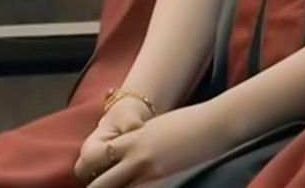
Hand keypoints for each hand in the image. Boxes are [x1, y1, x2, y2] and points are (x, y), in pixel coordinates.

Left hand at [81, 103, 232, 187]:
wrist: (217, 123)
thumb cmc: (189, 123)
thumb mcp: (155, 127)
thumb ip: (135, 141)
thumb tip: (122, 153)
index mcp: (132, 140)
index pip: (92, 159)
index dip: (87, 170)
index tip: (92, 175)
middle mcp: (136, 157)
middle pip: (98, 185)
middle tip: (104, 187)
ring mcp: (151, 172)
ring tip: (123, 187)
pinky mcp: (165, 181)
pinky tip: (143, 187)